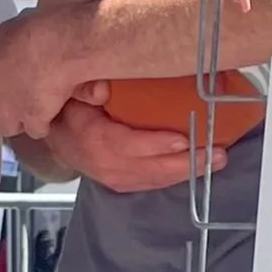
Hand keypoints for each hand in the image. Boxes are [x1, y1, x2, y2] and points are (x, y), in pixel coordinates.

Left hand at [0, 10, 81, 139]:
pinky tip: (51, 115)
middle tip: (17, 94)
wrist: (59, 47)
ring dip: (17, 120)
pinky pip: (36, 131)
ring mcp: (10, 111)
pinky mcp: (32, 122)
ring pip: (6, 127)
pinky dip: (43, 124)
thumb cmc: (38, 27)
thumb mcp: (11, 26)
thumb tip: (3, 45)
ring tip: (33, 110)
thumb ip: (1, 42)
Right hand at [47, 95, 222, 194]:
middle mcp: (102, 164)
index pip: (124, 145)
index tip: (183, 140)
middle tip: (216, 154)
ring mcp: (112, 178)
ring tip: (215, 161)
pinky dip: (176, 177)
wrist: (56, 135)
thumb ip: (85, 87)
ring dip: (186, 172)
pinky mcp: (122, 183)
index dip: (154, 145)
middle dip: (185, 163)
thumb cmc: (69, 108)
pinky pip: (152, 183)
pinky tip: (198, 169)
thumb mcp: (71, 91)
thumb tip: (101, 89)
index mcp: (90, 139)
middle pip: (148, 168)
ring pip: (153, 179)